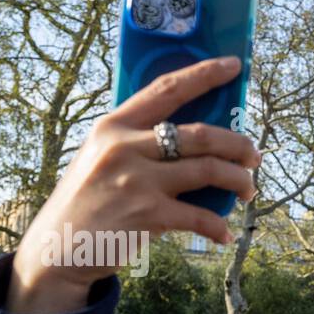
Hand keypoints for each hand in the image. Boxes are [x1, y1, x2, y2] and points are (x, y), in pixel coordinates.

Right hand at [8, 57, 260, 313]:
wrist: (58, 247)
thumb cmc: (87, 201)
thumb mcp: (101, 157)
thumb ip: (137, 143)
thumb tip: (194, 141)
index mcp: (115, 125)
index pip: (167, 88)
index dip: (205, 74)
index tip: (234, 65)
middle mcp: (126, 146)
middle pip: (201, 134)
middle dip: (238, 144)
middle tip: (254, 156)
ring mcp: (138, 180)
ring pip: (209, 169)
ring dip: (239, 180)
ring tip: (249, 189)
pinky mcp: (148, 215)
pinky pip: (200, 217)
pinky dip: (219, 227)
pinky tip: (225, 234)